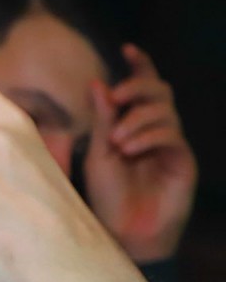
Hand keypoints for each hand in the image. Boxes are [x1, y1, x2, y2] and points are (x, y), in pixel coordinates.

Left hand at [83, 44, 196, 262]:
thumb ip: (102, 120)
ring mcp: (171, 145)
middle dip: (139, 85)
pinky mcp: (183, 160)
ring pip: (164, 110)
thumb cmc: (107, 197)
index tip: (127, 48)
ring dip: (137, 117)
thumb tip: (98, 83)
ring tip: (118, 140)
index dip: (140, 66)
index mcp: (132, 127)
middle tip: (119, 94)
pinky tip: (131, 149)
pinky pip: (170, 134)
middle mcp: (154, 131)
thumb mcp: (98, 154)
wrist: (124, 233)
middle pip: (159, 91)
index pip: (142, 90)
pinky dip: (148, 135)